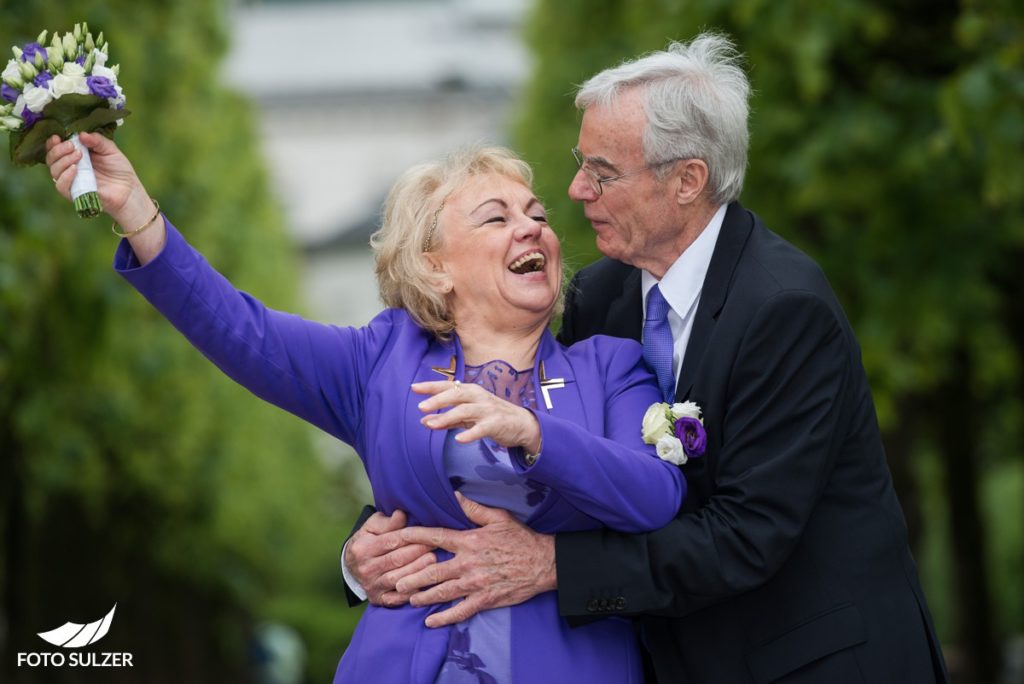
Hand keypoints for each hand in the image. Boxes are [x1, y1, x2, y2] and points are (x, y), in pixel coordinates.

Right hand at [44, 131, 152, 229]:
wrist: (130, 190)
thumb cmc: (119, 169)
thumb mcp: (110, 150)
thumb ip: (97, 140)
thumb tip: (81, 134)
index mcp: (74, 156)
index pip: (55, 149)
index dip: (52, 143)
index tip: (58, 137)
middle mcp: (69, 168)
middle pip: (51, 159)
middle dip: (58, 150)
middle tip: (72, 146)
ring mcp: (71, 181)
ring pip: (54, 171)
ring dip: (63, 161)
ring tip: (79, 155)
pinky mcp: (75, 194)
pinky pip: (61, 186)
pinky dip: (65, 176)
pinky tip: (75, 169)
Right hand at [345, 509, 436, 606]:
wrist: (351, 565)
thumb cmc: (368, 540)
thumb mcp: (372, 527)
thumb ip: (388, 522)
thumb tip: (401, 514)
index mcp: (363, 548)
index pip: (391, 541)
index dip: (412, 537)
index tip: (429, 533)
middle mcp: (365, 568)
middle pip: (396, 560)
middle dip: (418, 552)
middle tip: (436, 546)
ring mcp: (371, 585)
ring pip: (398, 579)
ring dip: (417, 571)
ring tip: (434, 562)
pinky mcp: (377, 599)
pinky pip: (396, 598)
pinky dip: (411, 592)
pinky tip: (425, 584)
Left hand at [396, 492, 555, 627]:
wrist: (543, 563)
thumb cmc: (520, 539)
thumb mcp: (498, 518)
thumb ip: (474, 509)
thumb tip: (455, 494)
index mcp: (469, 541)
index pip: (436, 537)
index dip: (414, 537)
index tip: (397, 538)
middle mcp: (468, 563)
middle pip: (432, 571)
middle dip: (411, 577)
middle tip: (394, 581)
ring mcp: (476, 584)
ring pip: (442, 592)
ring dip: (423, 596)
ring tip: (408, 598)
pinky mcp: (485, 599)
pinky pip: (461, 611)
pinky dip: (444, 617)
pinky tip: (431, 621)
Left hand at [413, 380, 541, 453]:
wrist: (521, 424)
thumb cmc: (491, 417)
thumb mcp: (468, 417)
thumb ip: (447, 419)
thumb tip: (424, 421)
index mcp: (470, 391)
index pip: (448, 386)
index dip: (431, 386)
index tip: (414, 388)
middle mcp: (478, 397)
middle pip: (456, 395)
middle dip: (438, 400)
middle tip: (421, 407)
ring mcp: (488, 410)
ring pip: (465, 411)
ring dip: (447, 417)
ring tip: (431, 425)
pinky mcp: (496, 423)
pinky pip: (481, 428)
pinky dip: (470, 433)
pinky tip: (459, 439)